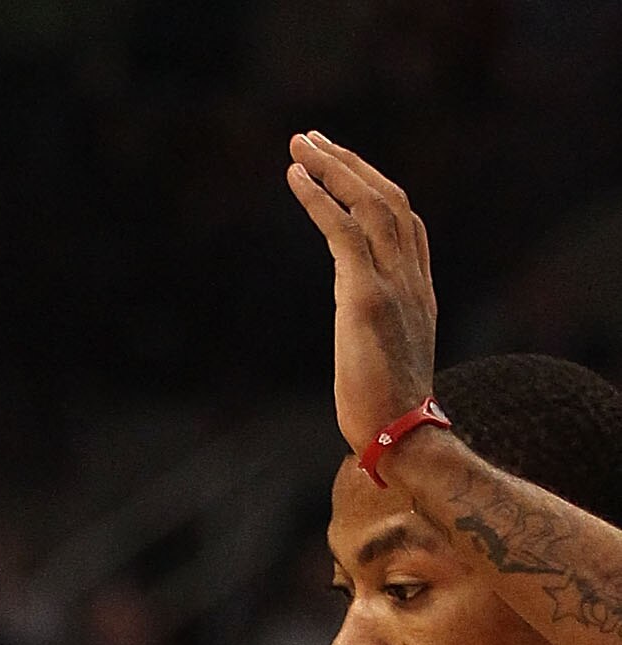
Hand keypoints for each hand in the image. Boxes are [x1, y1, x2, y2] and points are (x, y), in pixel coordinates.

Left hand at [286, 132, 437, 451]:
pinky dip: (319, 200)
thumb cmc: (386, 413)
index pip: (405, 221)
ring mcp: (393, 283)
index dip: (374, 188)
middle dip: (349, 163)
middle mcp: (411, 276)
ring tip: (299, 145)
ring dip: (333, 168)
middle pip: (387, 198)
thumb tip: (361, 334)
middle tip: (311, 139)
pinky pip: (343, 231)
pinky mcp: (366, 297)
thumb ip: (378, 332)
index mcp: (418, 289)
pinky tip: (295, 179)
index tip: (343, 169)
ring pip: (369, 203)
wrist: (401, 436)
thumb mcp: (386, 359)